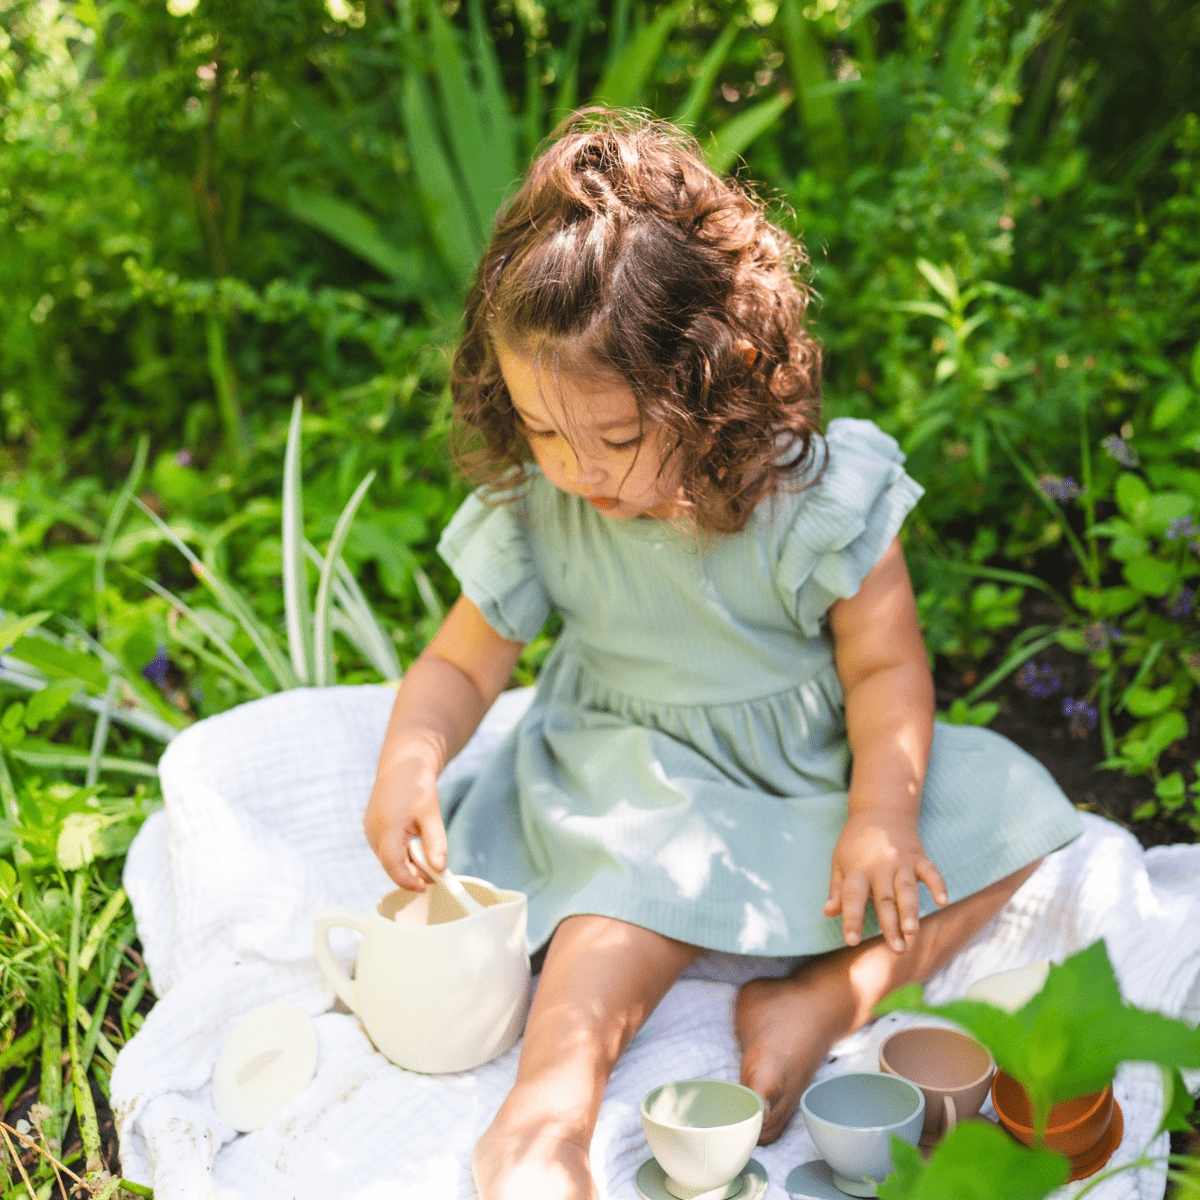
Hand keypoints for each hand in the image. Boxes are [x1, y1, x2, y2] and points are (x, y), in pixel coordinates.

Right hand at [363, 742, 447, 890]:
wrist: (403, 763)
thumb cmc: (417, 786)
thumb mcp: (432, 815)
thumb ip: (436, 844)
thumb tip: (440, 869)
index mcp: (387, 828)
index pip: (393, 866)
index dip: (409, 881)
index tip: (426, 887)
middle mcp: (373, 831)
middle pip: (391, 865)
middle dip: (412, 874)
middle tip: (436, 876)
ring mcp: (370, 830)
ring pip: (388, 859)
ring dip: (407, 864)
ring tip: (429, 860)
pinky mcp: (371, 828)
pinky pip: (385, 849)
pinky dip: (400, 854)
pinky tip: (416, 848)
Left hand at [822, 810, 947, 951]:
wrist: (880, 810)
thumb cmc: (856, 842)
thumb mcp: (840, 861)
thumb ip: (837, 889)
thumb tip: (828, 913)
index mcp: (857, 869)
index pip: (852, 897)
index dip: (851, 919)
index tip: (851, 941)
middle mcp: (879, 866)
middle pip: (885, 899)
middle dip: (890, 925)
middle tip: (897, 950)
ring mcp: (901, 861)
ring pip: (907, 890)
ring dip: (910, 911)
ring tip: (912, 932)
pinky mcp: (919, 857)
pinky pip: (930, 872)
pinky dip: (937, 885)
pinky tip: (942, 901)